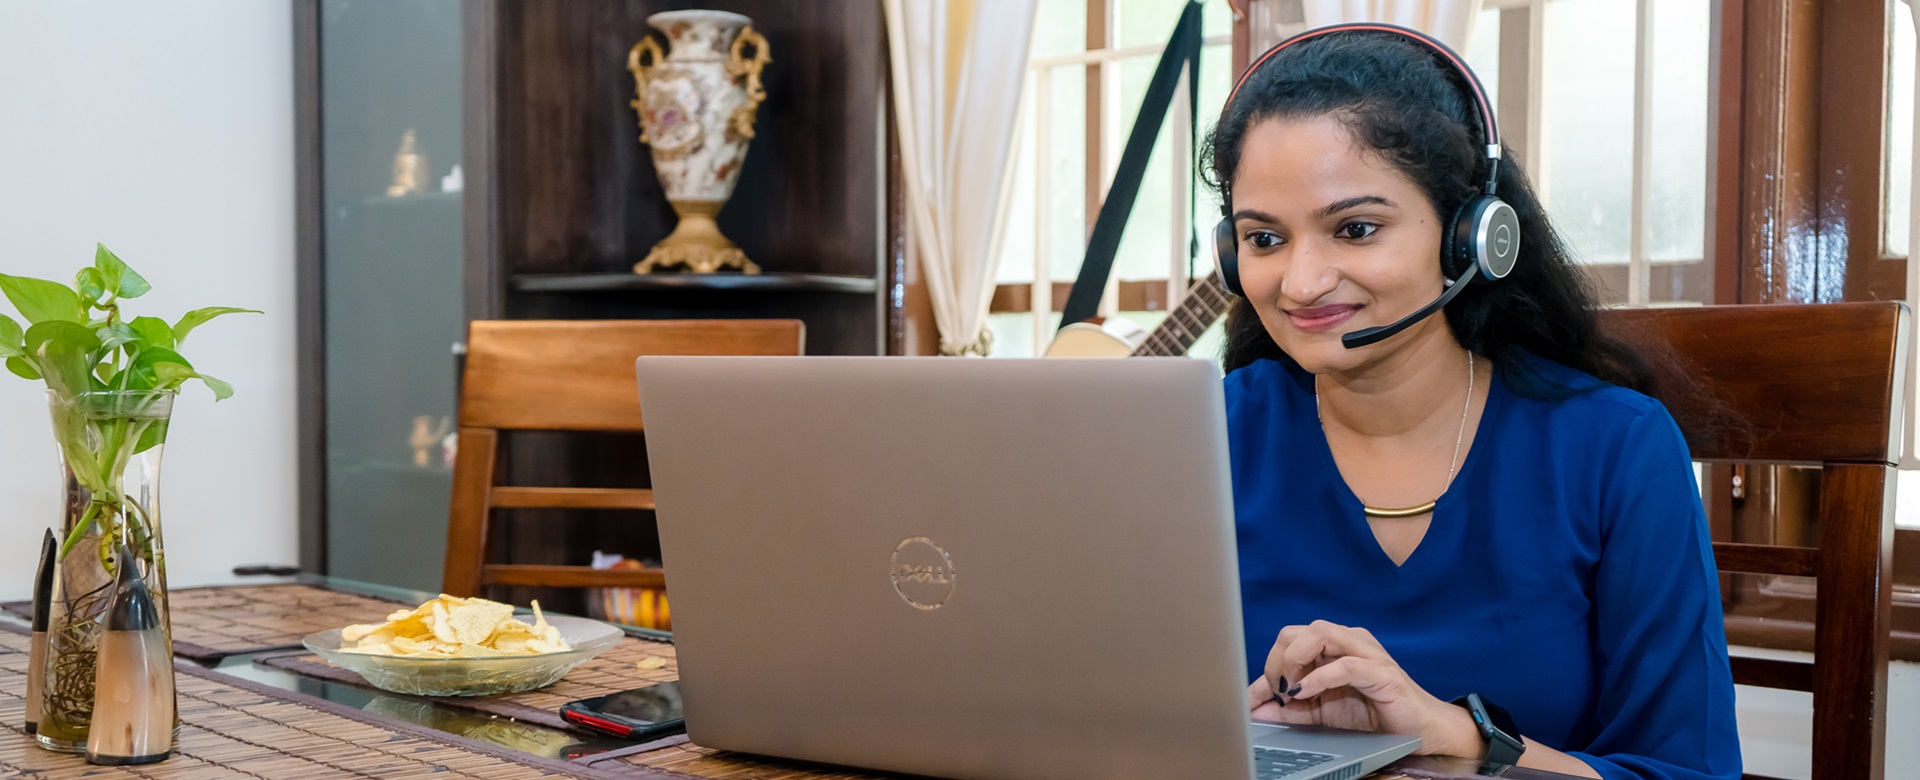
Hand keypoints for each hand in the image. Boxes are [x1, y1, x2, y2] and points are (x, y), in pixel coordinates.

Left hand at [1247, 620, 1481, 757]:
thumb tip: (1253, 710)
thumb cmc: (1372, 716)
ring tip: (1290, 690)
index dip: (1266, 667)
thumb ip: (1288, 708)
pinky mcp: (1381, 671)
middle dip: (1277, 662)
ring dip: (1294, 661)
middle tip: (1277, 693)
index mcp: (1331, 646)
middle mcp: (1347, 640)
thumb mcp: (1319, 713)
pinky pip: (1344, 665)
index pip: (1287, 640)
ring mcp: (1365, 652)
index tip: (1255, 698)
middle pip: (1296, 631)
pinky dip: (1318, 678)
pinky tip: (1305, 693)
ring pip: (1319, 633)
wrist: (1418, 731)